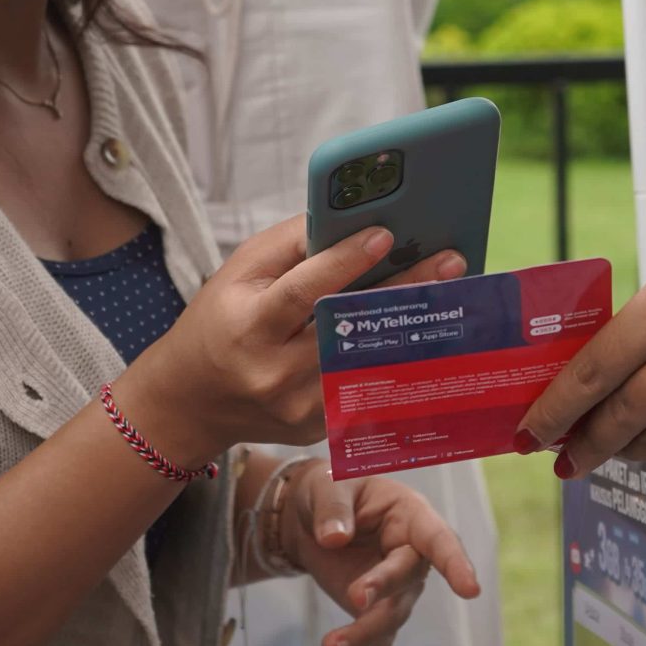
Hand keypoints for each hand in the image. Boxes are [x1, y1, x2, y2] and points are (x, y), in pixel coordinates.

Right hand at [126, 217, 465, 459]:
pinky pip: (367, 385)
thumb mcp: (240, 272)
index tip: (385, 234)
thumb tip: (352, 219)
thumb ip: (293, 244)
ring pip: (369, 361)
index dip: (344, 262)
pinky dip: (398, 354)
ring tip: (453, 290)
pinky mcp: (320, 426)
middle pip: (350, 329)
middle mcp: (275, 374)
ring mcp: (301, 408)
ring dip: (414, 324)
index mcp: (249, 327)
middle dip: (403, 290)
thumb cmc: (220, 320)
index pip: (302, 293)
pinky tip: (428, 328)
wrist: (192, 401)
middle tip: (450, 260)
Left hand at [281, 463, 483, 645]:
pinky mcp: (378, 608)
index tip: (469, 591)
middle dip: (384, 589)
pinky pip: (381, 638)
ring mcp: (398, 585)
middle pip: (408, 578)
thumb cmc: (331, 491)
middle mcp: (412, 552)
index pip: (438, 539)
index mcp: (410, 514)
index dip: (455, 563)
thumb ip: (333, 508)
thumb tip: (334, 538)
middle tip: (354, 598)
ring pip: (393, 615)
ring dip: (364, 633)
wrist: (311, 518)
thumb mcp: (329, 484)